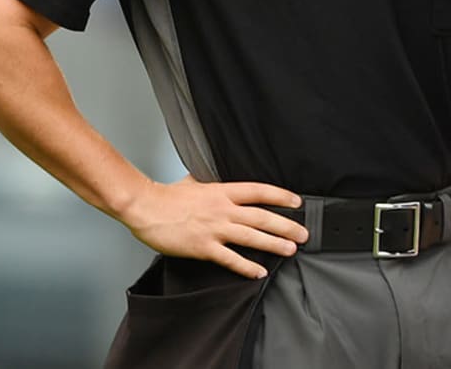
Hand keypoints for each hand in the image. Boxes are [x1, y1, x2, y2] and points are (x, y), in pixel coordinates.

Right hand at [119, 175, 308, 277]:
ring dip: (274, 244)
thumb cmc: (168, 196)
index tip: (297, 202)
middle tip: (304, 233)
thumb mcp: (195, 181)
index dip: (280, 196)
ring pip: (251, 236)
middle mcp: (223, 209)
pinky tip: (259, 272)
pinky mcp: (204, 247)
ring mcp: (214, 229)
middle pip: (262, 216)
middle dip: (286, 225)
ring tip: (291, 250)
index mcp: (222, 191)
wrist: (146, 207)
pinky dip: (246, 266)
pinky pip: (230, 258)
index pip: (259, 191)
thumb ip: (212, 184)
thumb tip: (219, 178)